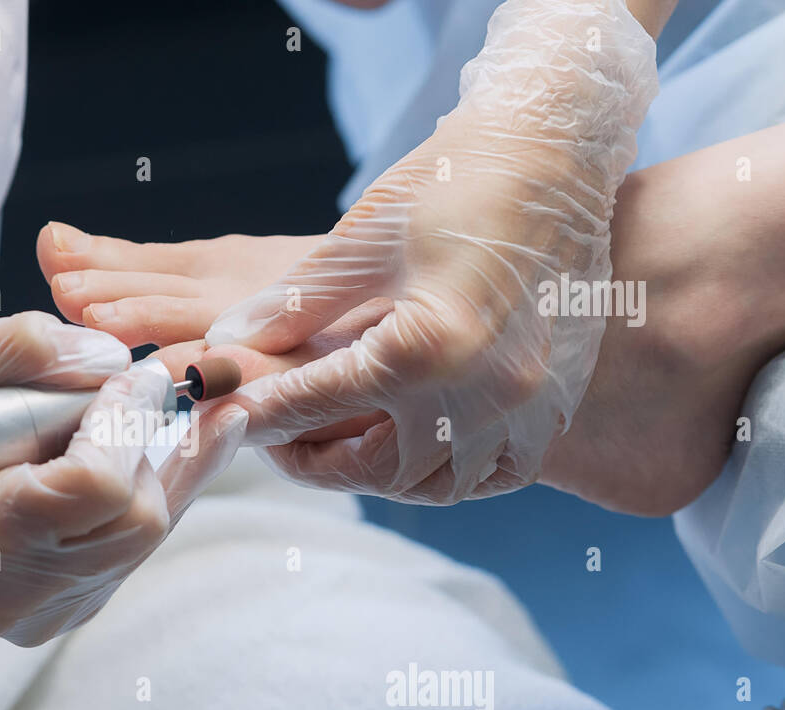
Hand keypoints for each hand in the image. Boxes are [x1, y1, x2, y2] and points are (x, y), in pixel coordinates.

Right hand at [0, 312, 247, 667]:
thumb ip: (18, 353)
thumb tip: (112, 358)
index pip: (92, 489)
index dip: (126, 422)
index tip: (135, 371)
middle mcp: (21, 595)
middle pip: (138, 515)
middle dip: (158, 440)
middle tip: (166, 383)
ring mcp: (52, 614)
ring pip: (150, 531)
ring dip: (168, 460)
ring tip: (196, 404)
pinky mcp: (74, 613)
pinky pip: (136, 545)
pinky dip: (151, 487)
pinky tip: (156, 446)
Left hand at [203, 0, 657, 503]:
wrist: (558, 150)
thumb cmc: (455, 179)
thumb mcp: (361, 240)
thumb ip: (292, 306)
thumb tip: (227, 345)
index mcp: (426, 349)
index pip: (315, 403)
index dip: (260, 412)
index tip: (226, 414)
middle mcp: (482, 393)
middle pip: (377, 471)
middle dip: (316, 461)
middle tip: (279, 437)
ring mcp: (528, 405)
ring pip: (438, 484)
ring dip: (380, 475)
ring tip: (340, 444)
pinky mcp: (555, 399)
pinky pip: (499, 471)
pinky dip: (453, 472)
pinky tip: (419, 446)